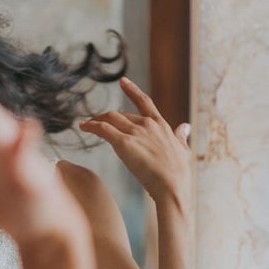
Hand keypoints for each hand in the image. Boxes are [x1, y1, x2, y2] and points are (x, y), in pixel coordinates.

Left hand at [80, 78, 191, 211]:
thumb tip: (185, 126)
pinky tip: (83, 127)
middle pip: (121, 115)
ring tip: (88, 124)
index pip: (144, 102)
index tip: (123, 82)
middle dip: (108, 118)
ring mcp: (135, 133)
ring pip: (110, 119)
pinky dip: (91, 126)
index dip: (132, 90)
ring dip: (97, 120)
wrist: (172, 187)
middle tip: (97, 122)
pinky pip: (102, 129)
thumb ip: (181, 137)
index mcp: (161, 125)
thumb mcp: (183, 150)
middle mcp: (147, 125)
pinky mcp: (124, 143)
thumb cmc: (178, 173)